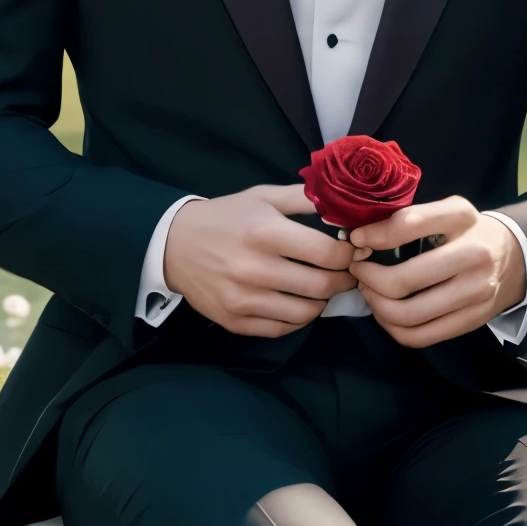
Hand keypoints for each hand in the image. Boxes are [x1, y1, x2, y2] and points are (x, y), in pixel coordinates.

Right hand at [164, 183, 353, 336]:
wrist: (173, 244)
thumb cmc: (226, 217)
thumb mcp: (263, 197)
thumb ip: (305, 199)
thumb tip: (346, 211)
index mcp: (264, 232)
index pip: (327, 253)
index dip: (349, 254)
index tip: (353, 251)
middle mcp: (254, 269)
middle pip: (322, 286)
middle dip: (343, 280)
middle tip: (346, 273)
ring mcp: (243, 300)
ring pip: (306, 312)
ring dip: (322, 301)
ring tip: (321, 287)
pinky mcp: (235, 321)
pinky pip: (283, 328)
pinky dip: (298, 317)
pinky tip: (297, 301)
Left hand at [347, 196, 525, 348]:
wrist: (516, 260)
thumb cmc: (470, 232)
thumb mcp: (449, 211)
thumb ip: (411, 218)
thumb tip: (361, 237)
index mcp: (463, 219)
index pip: (409, 225)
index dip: (373, 235)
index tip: (357, 239)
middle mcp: (473, 256)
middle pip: (403, 281)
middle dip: (368, 279)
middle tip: (359, 272)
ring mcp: (475, 294)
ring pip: (408, 315)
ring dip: (377, 306)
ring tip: (370, 293)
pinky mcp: (472, 321)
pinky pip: (420, 336)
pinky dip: (393, 328)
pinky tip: (387, 314)